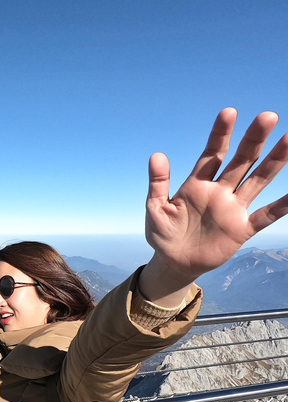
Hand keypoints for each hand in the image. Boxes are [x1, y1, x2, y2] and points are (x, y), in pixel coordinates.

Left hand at [141, 108, 287, 304]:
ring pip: (257, 181)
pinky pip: (266, 215)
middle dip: (253, 139)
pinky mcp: (242, 228)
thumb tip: (156, 155)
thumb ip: (158, 183)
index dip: (220, 134)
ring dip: (273, 162)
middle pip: (240, 161)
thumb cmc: (163, 232)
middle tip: (268, 116)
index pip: (211, 154)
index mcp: (197, 184)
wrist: (174, 261)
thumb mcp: (155, 207)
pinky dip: (282, 205)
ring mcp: (233, 208)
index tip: (229, 112)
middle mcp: (219, 191)